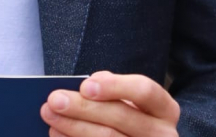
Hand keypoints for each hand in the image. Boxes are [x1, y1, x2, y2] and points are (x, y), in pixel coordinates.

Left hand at [40, 71, 179, 136]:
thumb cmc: (128, 117)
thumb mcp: (128, 100)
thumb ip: (112, 88)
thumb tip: (90, 83)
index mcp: (164, 109)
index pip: (144, 91)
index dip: (115, 87)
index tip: (85, 86)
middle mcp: (163, 134)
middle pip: (121, 117)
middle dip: (83, 107)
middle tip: (54, 100)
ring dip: (74, 127)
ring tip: (50, 117)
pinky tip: (58, 134)